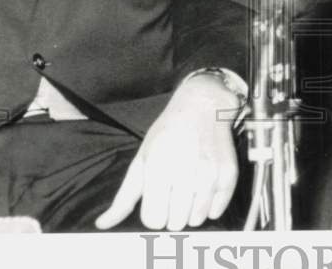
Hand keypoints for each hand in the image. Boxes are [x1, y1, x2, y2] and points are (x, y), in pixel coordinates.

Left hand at [95, 74, 241, 230]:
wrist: (203, 106)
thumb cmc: (168, 132)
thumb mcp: (142, 159)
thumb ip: (124, 196)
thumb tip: (103, 224)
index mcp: (159, 169)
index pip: (153, 220)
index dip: (153, 213)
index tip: (157, 199)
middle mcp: (185, 173)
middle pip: (174, 224)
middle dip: (171, 213)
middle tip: (173, 192)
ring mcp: (209, 175)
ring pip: (195, 221)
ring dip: (190, 211)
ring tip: (189, 189)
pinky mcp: (228, 175)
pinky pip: (216, 212)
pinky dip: (209, 206)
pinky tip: (204, 188)